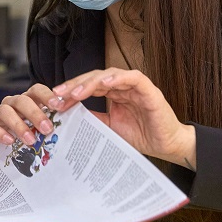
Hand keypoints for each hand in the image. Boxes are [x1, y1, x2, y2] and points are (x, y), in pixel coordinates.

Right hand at [0, 83, 59, 159]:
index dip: (47, 95)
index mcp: (27, 102)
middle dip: (35, 114)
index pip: (36, 91)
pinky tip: (10, 141)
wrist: (2, 159)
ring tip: (30, 140)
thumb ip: (48, 127)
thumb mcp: (38, 134)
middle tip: (47, 128)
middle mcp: (11, 104)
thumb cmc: (22, 143)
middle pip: (22, 100)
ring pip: (6, 111)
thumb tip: (70, 128)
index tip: (59, 106)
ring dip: (19, 125)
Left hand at [50, 68, 197, 169]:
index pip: (89, 86)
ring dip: (91, 82)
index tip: (55, 100)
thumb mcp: (109, 129)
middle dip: (75, 84)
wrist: (165, 146)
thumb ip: (94, 119)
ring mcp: (136, 87)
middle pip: (95, 78)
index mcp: (114, 94)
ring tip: (76, 92)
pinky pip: (133, 78)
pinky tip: (104, 83)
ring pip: (110, 74)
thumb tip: (70, 117)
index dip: (72, 91)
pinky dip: (118, 78)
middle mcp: (123, 87)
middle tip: (59, 93)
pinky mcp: (149, 90)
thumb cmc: (141, 136)